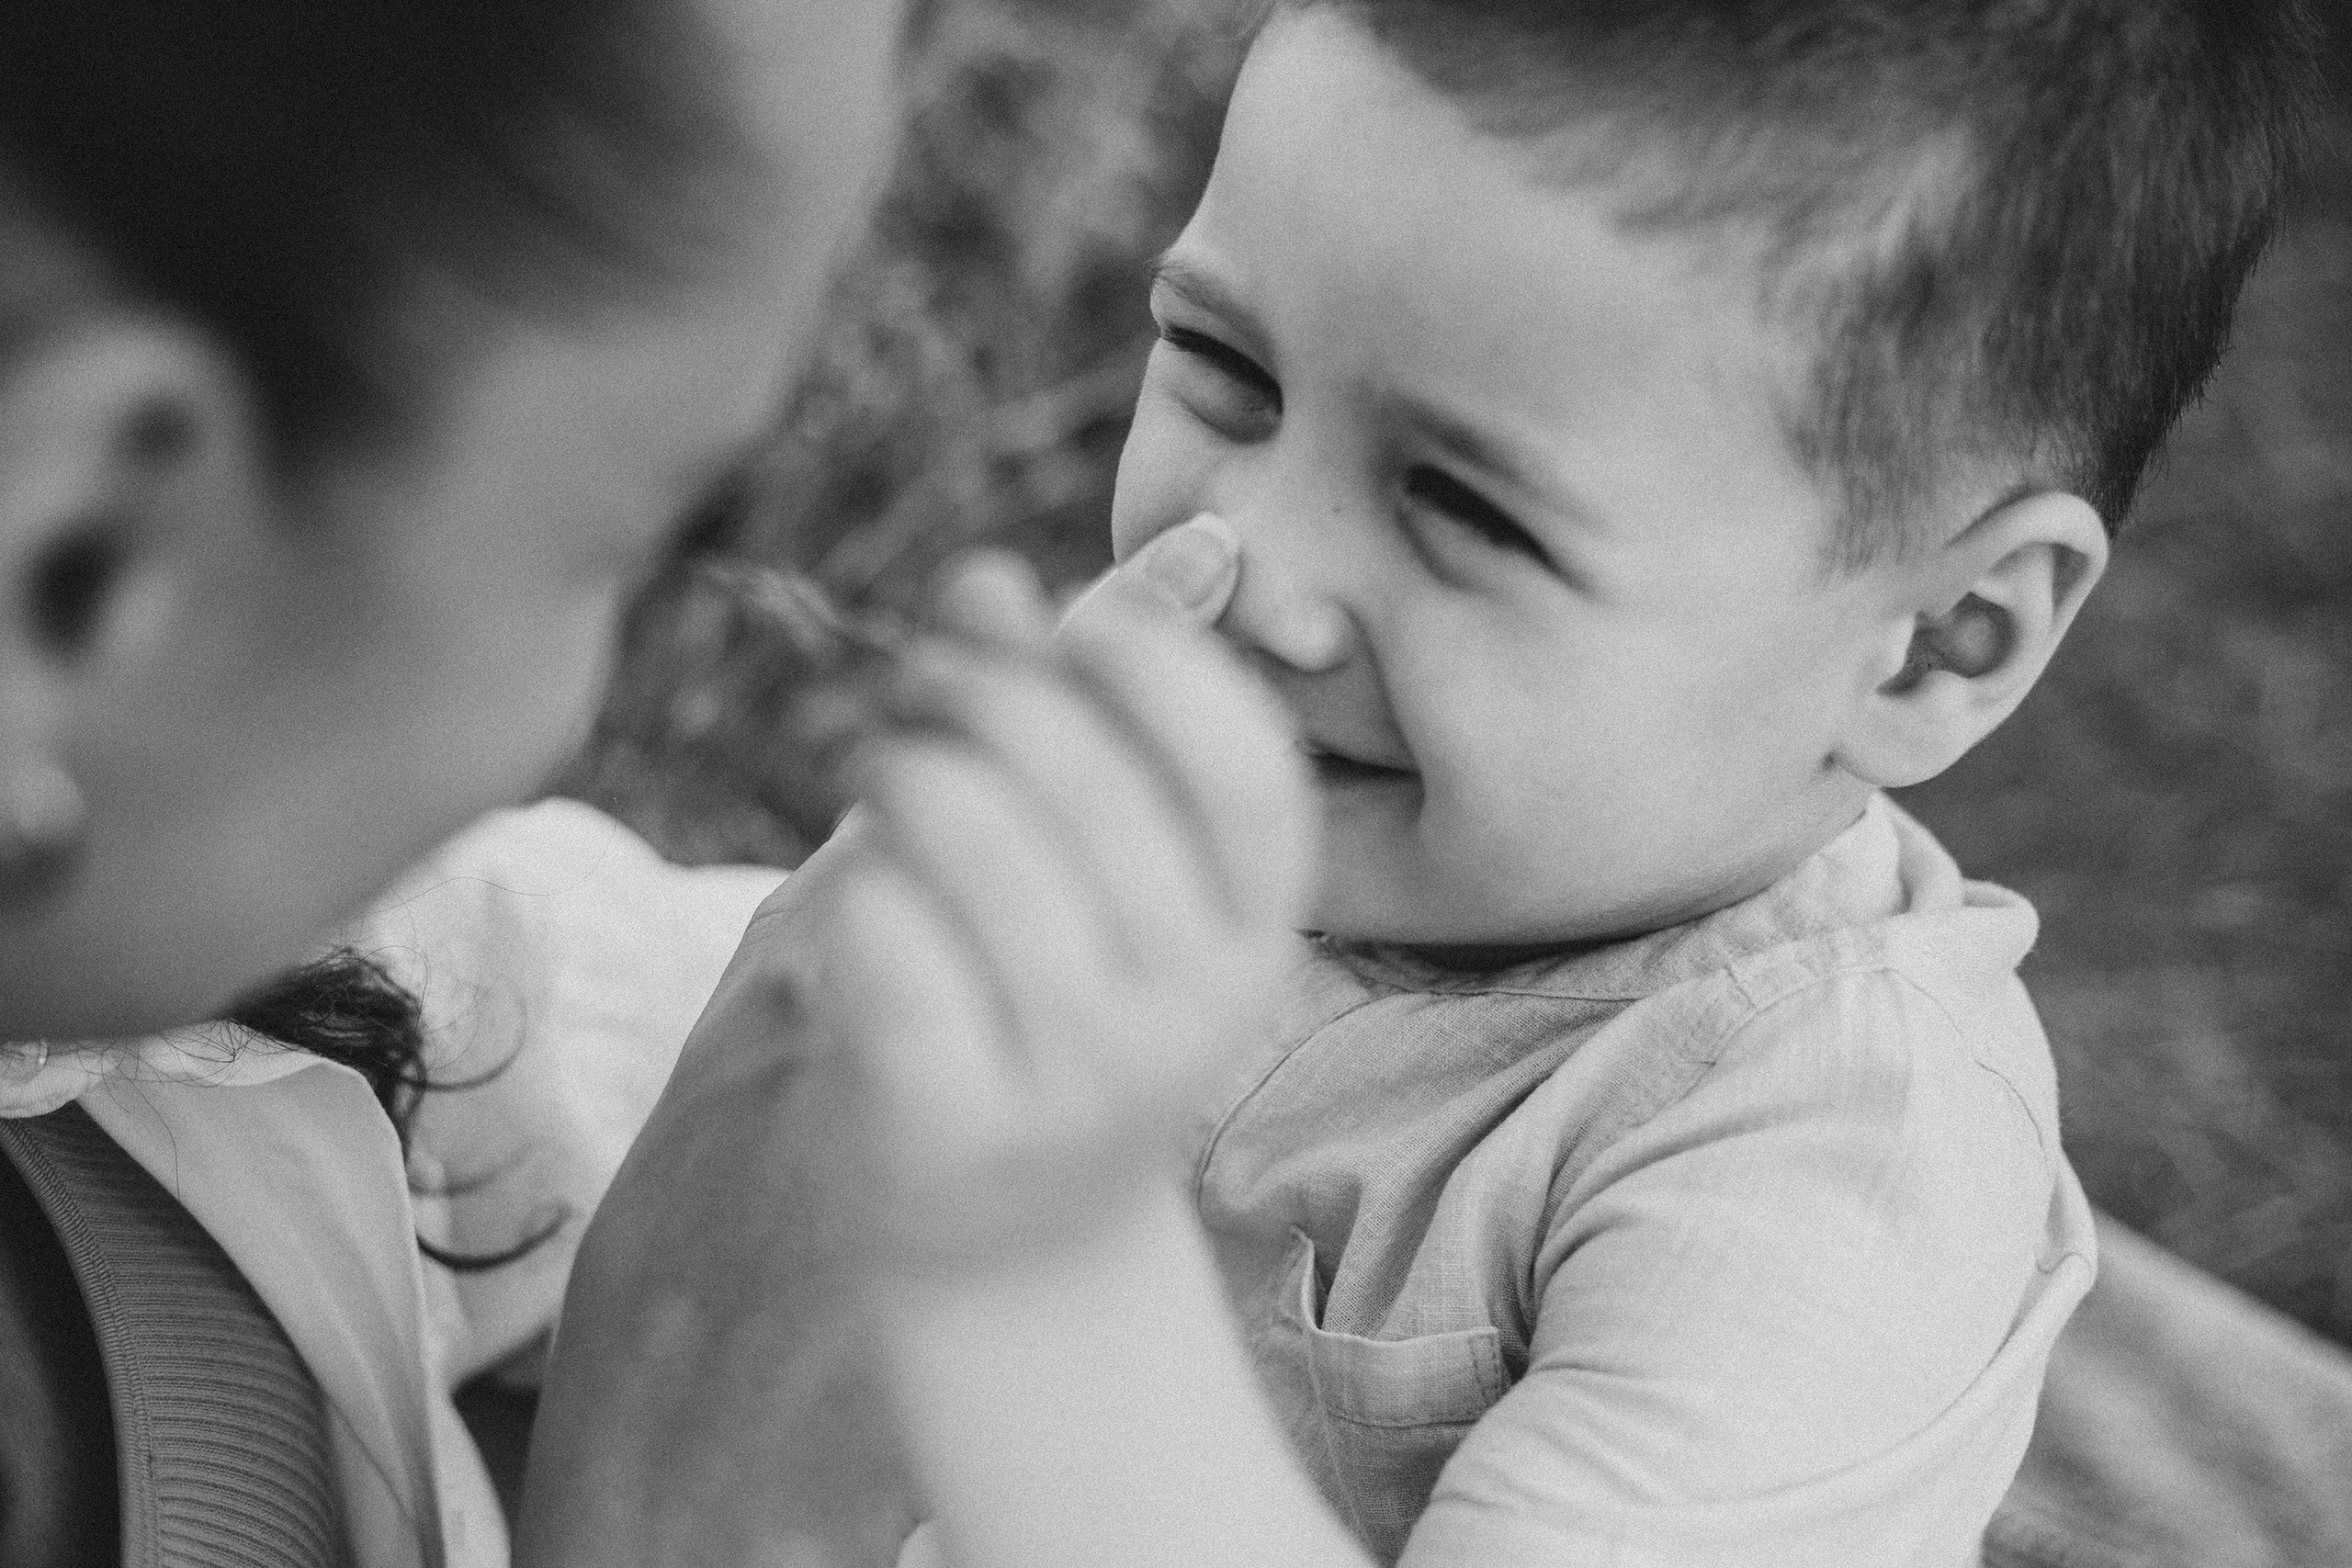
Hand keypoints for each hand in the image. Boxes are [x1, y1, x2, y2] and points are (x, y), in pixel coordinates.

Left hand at [804, 516, 1317, 1279]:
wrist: (1007, 1239)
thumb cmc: (1047, 998)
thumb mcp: (1097, 869)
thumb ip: (1053, 715)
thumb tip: (989, 575)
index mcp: (1253, 935)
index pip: (1241, 769)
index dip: (1154, 666)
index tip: (1071, 630)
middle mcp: (1190, 1011)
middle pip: (1082, 777)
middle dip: (976, 689)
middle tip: (914, 680)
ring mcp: (1077, 1078)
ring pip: (969, 839)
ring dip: (902, 771)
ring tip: (880, 769)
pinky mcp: (952, 1122)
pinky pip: (886, 941)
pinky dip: (858, 890)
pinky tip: (862, 902)